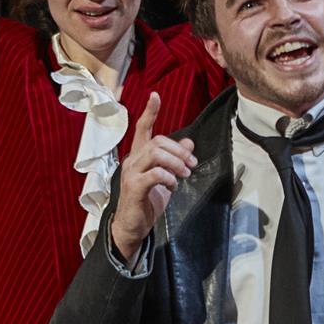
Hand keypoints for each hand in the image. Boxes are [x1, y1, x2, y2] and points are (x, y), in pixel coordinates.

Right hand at [110, 93, 196, 262]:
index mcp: (139, 157)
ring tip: (185, 173)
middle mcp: (132, 161)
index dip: (149, 112)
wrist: (132, 227)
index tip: (155, 96)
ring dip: (176, 162)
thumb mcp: (167, 179)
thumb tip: (189, 142)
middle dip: (179, 150)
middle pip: (157, 141)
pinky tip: (174, 185)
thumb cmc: (147, 202)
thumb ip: (175, 160)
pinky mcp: (134, 188)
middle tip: (192, 163)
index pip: (142, 128)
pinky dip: (168, 177)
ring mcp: (131, 174)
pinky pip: (154, 174)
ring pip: (155, 154)